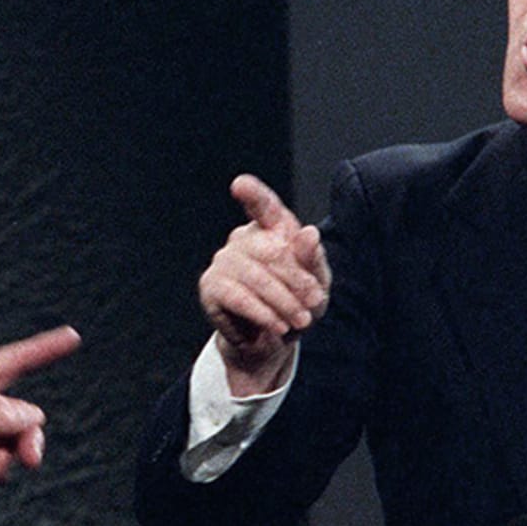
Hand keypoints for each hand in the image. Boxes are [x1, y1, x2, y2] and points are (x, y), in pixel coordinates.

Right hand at [197, 175, 330, 393]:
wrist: (274, 340)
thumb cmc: (297, 304)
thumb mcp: (316, 284)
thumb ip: (313, 260)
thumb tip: (308, 234)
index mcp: (270, 229)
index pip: (263, 206)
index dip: (252, 194)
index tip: (239, 185)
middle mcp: (242, 238)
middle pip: (270, 251)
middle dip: (296, 280)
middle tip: (312, 304)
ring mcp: (223, 260)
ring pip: (255, 277)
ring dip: (282, 301)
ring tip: (299, 321)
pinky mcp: (210, 286)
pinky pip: (237, 297)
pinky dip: (260, 313)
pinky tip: (276, 326)